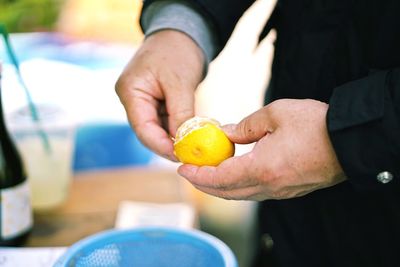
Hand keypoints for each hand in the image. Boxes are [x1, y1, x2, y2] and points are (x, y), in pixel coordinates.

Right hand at [115, 30, 203, 159]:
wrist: (180, 34)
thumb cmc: (177, 52)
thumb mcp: (180, 82)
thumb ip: (181, 113)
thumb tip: (185, 141)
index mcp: (130, 91)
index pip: (142, 127)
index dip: (160, 145)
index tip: (180, 155)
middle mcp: (132, 99)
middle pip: (147, 131)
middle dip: (168, 145)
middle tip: (189, 155)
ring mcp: (142, 102)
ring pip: (157, 129)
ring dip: (173, 138)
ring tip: (193, 146)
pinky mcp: (154, 103)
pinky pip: (164, 121)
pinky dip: (176, 128)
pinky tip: (190, 135)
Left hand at [178, 99, 345, 199]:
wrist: (350, 140)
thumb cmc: (315, 124)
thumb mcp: (275, 114)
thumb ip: (244, 127)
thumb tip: (225, 134)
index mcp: (262, 168)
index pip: (219, 178)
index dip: (197, 175)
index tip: (181, 168)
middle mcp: (269, 186)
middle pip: (226, 192)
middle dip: (204, 183)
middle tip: (189, 171)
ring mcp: (280, 192)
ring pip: (240, 195)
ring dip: (220, 186)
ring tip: (207, 172)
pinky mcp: (288, 191)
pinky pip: (255, 193)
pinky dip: (237, 186)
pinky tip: (233, 172)